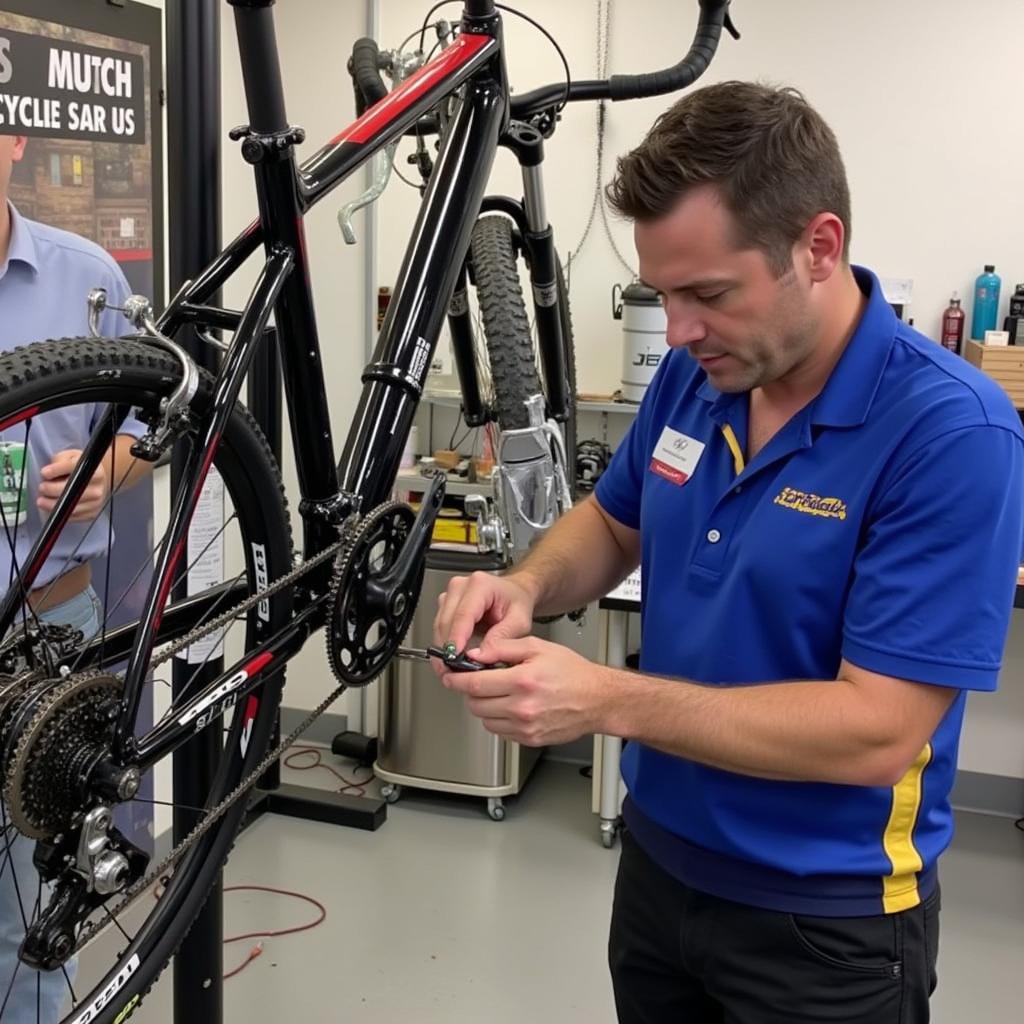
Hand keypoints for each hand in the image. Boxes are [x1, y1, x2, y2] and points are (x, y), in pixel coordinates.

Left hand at [37, 449, 109, 522]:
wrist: (98, 482)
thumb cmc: (81, 468)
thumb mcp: (71, 457)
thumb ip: (60, 461)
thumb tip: (47, 474)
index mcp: (95, 470)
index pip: (74, 468)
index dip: (57, 470)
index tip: (44, 473)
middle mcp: (98, 487)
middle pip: (71, 490)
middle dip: (52, 489)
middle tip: (42, 488)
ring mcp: (96, 502)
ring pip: (70, 506)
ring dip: (52, 504)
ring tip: (42, 501)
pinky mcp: (92, 513)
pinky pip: (73, 516)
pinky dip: (60, 513)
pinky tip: (53, 507)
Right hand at [433, 570, 536, 660]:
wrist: (514, 592)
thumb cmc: (516, 602)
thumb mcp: (519, 621)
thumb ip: (502, 637)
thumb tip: (480, 654)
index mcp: (480, 585)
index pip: (463, 614)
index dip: (457, 638)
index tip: (454, 657)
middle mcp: (461, 586)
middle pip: (446, 621)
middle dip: (447, 649)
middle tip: (452, 671)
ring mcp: (451, 595)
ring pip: (439, 626)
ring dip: (443, 649)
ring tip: (451, 669)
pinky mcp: (446, 605)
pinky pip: (440, 627)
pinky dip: (444, 644)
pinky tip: (451, 657)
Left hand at [440, 635, 609, 746]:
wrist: (597, 699)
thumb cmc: (573, 673)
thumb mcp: (538, 647)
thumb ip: (502, 648)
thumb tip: (476, 654)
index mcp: (523, 681)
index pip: (475, 684)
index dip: (457, 680)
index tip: (451, 676)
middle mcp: (522, 707)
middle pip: (476, 704)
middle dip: (472, 692)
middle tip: (481, 681)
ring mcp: (525, 726)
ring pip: (485, 720)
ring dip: (485, 706)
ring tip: (501, 693)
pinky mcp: (529, 739)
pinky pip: (500, 731)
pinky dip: (499, 719)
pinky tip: (512, 706)